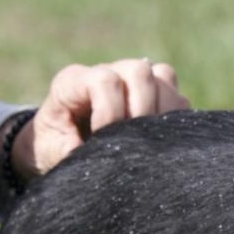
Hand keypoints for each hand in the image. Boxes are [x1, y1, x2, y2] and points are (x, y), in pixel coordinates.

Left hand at [14, 58, 188, 180]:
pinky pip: (178, 96)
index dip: (109, 113)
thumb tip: (108, 161)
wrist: (61, 148)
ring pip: (163, 77)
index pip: (104, 80)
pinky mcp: (155, 95)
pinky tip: (159, 141)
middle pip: (140, 71)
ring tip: (148, 141)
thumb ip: (73, 154)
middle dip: (141, 110)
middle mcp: (107, 72)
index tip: (102, 140)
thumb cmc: (55, 151)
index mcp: (74, 82)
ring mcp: (133, 81)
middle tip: (132, 141)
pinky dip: (175, 119)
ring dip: (162, 113)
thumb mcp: (54, 155)